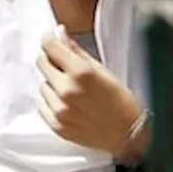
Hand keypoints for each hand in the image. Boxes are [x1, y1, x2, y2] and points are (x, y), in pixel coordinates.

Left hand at [37, 34, 147, 160]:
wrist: (130, 136)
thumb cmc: (123, 102)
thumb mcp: (105, 71)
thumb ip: (78, 53)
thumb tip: (60, 35)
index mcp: (81, 73)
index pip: (51, 48)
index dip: (49, 41)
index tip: (49, 40)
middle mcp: (67, 91)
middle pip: (42, 64)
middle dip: (51, 61)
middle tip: (63, 66)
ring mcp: (60, 110)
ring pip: (43, 86)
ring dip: (53, 84)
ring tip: (73, 91)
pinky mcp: (56, 125)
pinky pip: (43, 106)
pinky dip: (52, 102)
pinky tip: (69, 105)